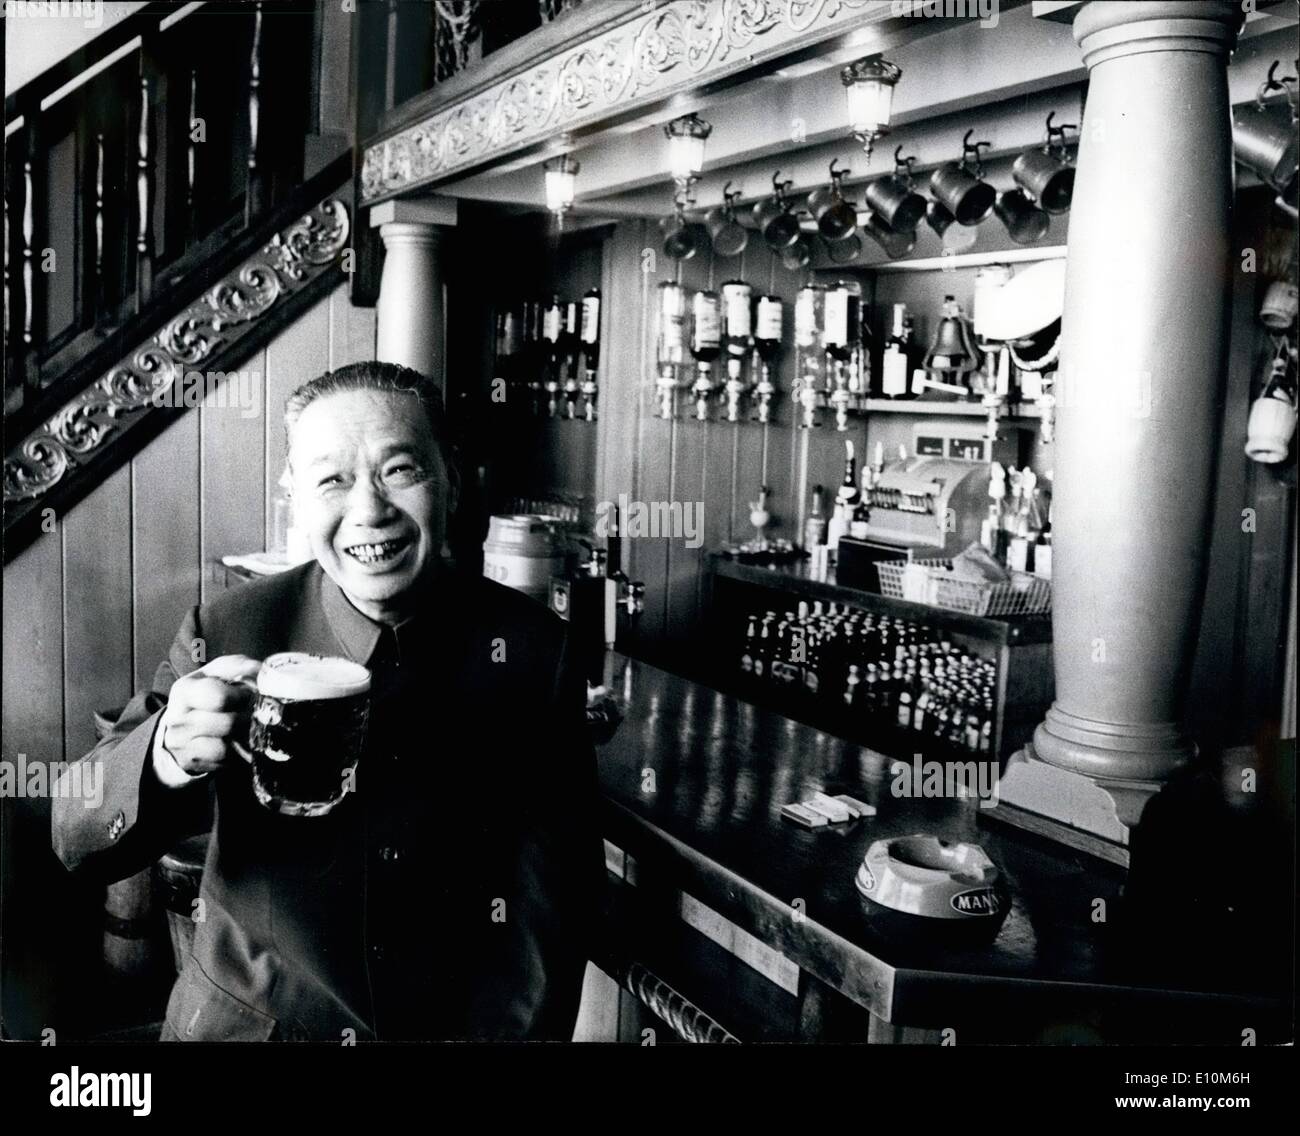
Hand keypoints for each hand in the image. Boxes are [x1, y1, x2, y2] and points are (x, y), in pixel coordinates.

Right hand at [156, 655, 261, 776]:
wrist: (179, 727)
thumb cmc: (205, 695)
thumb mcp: (215, 674)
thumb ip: (237, 666)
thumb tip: (260, 669)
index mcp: (184, 691)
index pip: (218, 697)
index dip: (242, 697)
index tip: (250, 695)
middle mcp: (178, 719)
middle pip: (228, 723)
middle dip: (248, 718)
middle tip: (254, 713)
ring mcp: (182, 744)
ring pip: (227, 745)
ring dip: (244, 736)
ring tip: (247, 727)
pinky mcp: (191, 762)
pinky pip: (224, 760)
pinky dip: (236, 752)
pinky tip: (237, 742)